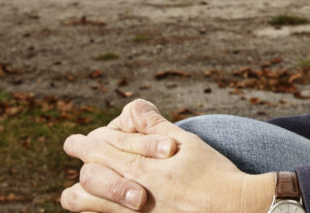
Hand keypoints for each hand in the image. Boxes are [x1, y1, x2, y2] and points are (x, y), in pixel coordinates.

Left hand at [61, 99, 274, 212]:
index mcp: (142, 169)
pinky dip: (99, 211)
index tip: (74, 142)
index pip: (99, 152)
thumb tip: (133, 106)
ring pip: (90, 206)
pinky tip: (102, 206)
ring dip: (83, 194)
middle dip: (80, 164)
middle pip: (88, 179)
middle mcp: (132, 195)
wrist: (235, 210)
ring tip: (79, 189)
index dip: (83, 145)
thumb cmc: (214, 174)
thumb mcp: (186, 143)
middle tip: (75, 157)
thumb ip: (155, 127)